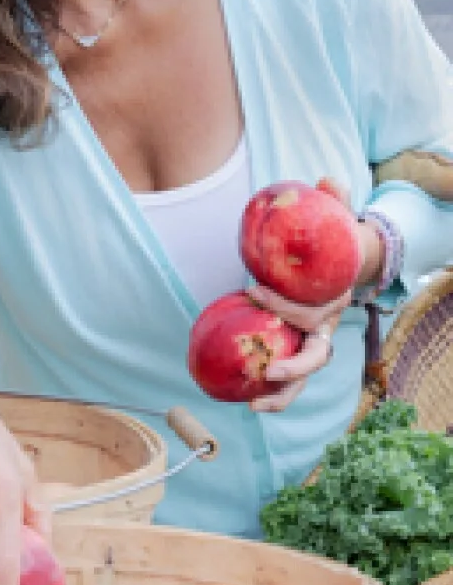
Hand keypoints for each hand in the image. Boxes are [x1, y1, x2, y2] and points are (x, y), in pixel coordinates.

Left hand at [245, 176, 371, 413]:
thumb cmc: (331, 247)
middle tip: (266, 369)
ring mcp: (313, 344)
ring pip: (304, 377)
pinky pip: (286, 379)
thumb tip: (325, 180)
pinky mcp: (296, 353)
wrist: (342, 268)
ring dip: (282, 393)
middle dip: (293, 365)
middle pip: (316, 354)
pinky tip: (242, 399)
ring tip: (254, 404)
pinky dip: (270, 392)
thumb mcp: (335, 222)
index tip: (251, 289)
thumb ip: (332, 201)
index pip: (312, 310)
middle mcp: (327, 328)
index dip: (283, 303)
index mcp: (334, 301)